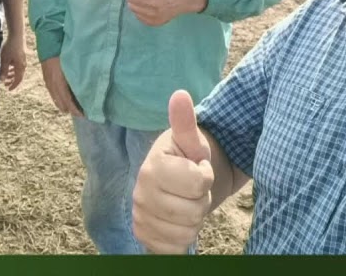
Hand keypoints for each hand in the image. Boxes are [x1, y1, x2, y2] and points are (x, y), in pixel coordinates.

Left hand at [0, 36, 24, 89]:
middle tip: (5, 84)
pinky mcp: (21, 56)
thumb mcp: (4, 60)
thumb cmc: (10, 47)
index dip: (13, 85)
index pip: (18, 80)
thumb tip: (2, 80)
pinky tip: (8, 67)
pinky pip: (18, 65)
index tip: (8, 89)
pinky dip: (13, 69)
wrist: (16, 35)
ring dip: (12, 75)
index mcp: (20, 67)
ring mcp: (23, 60)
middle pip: (18, 76)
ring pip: (18, 71)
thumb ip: (3, 70)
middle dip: (12, 81)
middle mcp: (23, 65)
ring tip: (5, 76)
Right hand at [40, 57, 83, 116]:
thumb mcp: (72, 64)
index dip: (75, 109)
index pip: (67, 100)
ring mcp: (48, 82)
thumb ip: (79, 75)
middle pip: (61, 103)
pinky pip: (53, 95)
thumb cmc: (63, 51)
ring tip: (74, 110)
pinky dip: (59, 101)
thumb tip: (89, 85)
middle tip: (82, 114)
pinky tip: (64, 102)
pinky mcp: (46, 80)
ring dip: (65, 106)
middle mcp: (52, 84)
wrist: (49, 44)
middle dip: (71, 110)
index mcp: (59, 81)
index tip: (84, 115)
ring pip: (56, 100)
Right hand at [132, 90, 213, 253]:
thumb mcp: (192, 139)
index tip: (197, 168)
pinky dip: (184, 239)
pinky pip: (176, 249)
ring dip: (194, 219)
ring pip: (187, 232)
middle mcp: (140, 195)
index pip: (199, 182)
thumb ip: (185, 121)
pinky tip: (178, 221)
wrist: (179, 183)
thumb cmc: (188, 158)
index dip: (205, 175)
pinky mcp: (145, 239)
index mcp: (152, 168)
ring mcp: (140, 219)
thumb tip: (180, 95)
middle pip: (194, 210)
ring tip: (186, 201)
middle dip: (201, 199)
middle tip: (192, 188)